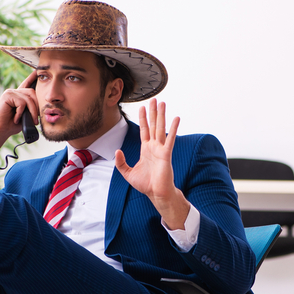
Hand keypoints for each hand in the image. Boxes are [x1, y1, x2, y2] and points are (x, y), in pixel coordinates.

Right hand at [0, 71, 38, 158]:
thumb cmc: (11, 125)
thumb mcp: (26, 116)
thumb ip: (32, 108)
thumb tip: (41, 106)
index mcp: (18, 96)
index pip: (27, 84)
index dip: (32, 77)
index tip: (37, 70)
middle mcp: (14, 92)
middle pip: (32, 93)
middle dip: (36, 107)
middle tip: (36, 120)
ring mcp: (10, 92)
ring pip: (28, 99)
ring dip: (31, 112)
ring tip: (29, 121)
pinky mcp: (7, 95)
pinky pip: (21, 102)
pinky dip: (20, 113)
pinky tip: (15, 118)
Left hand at [115, 99, 190, 228]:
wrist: (156, 194)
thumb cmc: (145, 184)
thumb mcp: (128, 173)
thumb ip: (121, 162)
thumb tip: (117, 151)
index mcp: (146, 149)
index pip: (144, 130)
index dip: (143, 118)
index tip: (142, 107)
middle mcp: (154, 147)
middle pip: (153, 125)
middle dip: (153, 112)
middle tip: (154, 100)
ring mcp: (161, 149)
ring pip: (160, 129)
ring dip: (162, 116)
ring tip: (163, 103)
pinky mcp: (166, 154)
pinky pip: (170, 139)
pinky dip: (173, 128)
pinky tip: (176, 118)